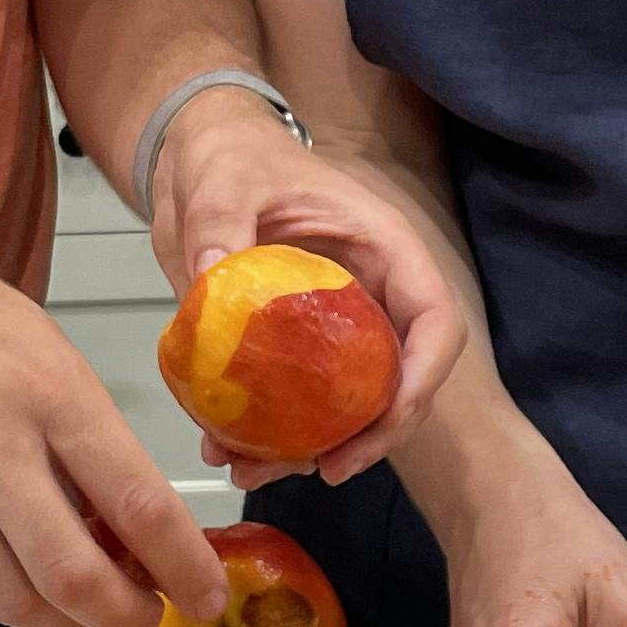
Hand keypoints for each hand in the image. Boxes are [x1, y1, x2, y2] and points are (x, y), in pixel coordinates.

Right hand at [0, 229, 227, 626]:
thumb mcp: (50, 353)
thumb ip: (92, 438)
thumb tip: (134, 519)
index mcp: (50, 397)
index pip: (138, 505)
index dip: (185, 567)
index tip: (208, 595)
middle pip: (74, 579)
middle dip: (126, 614)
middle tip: (147, 609)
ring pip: (16, 602)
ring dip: (67, 621)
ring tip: (89, 602)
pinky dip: (9, 605)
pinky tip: (29, 588)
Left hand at [148, 94, 470, 485]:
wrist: (192, 160)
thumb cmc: (230, 155)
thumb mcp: (224, 180)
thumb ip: (220, 222)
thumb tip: (208, 274)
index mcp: (382, 252)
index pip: (434, 323)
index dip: (422, 379)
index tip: (384, 421)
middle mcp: (368, 298)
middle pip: (396, 382)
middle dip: (368, 437)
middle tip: (324, 471)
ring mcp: (330, 329)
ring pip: (344, 406)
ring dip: (306, 450)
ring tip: (249, 471)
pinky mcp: (288, 349)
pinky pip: (293, 403)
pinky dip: (265, 435)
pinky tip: (221, 449)